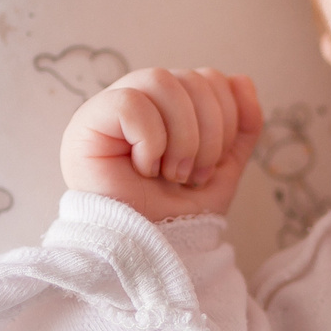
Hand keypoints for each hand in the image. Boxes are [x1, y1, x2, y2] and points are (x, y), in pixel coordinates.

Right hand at [61, 67, 263, 223]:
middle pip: (192, 78)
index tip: (209, 168)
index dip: (227, 119)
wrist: (147, 252)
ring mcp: (111, 106)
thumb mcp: (222, 169)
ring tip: (171, 174)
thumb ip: (240, 127)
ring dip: (182, 137)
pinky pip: (130, 102)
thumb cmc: (175, 214)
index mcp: (170, 106)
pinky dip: (150, 141)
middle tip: (191, 177)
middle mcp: (141, 98)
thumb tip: (243, 80)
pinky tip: (142, 168)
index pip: (209, 78)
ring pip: (162, 80)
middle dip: (209, 134)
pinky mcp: (88, 121)